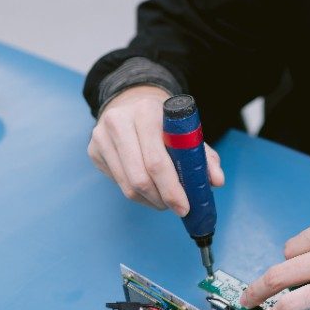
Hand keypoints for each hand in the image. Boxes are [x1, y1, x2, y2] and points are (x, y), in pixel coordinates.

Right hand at [87, 85, 224, 213]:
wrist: (132, 102)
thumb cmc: (163, 121)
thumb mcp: (186, 131)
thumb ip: (203, 155)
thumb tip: (216, 181)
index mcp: (146, 112)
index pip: (157, 161)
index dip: (172, 189)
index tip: (185, 206)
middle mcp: (119, 122)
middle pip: (139, 177)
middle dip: (162, 199)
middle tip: (177, 207)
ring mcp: (101, 137)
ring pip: (126, 186)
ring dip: (149, 200)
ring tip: (165, 201)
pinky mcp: (93, 150)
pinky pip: (117, 183)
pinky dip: (137, 194)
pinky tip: (149, 190)